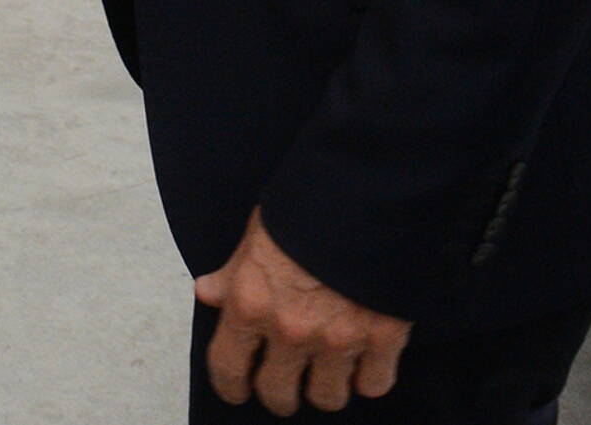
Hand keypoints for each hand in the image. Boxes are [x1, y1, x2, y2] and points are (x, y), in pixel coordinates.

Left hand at [195, 211, 409, 415]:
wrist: (362, 192)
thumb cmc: (303, 209)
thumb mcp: (255, 236)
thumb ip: (231, 274)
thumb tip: (208, 294)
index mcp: (251, 303)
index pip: (228, 368)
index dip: (231, 386)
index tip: (237, 389)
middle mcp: (290, 330)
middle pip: (279, 395)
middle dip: (280, 392)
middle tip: (285, 382)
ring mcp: (338, 340)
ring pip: (327, 398)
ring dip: (325, 386)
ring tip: (326, 369)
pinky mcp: (382, 340)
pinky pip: (372, 385)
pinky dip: (368, 377)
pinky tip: (362, 361)